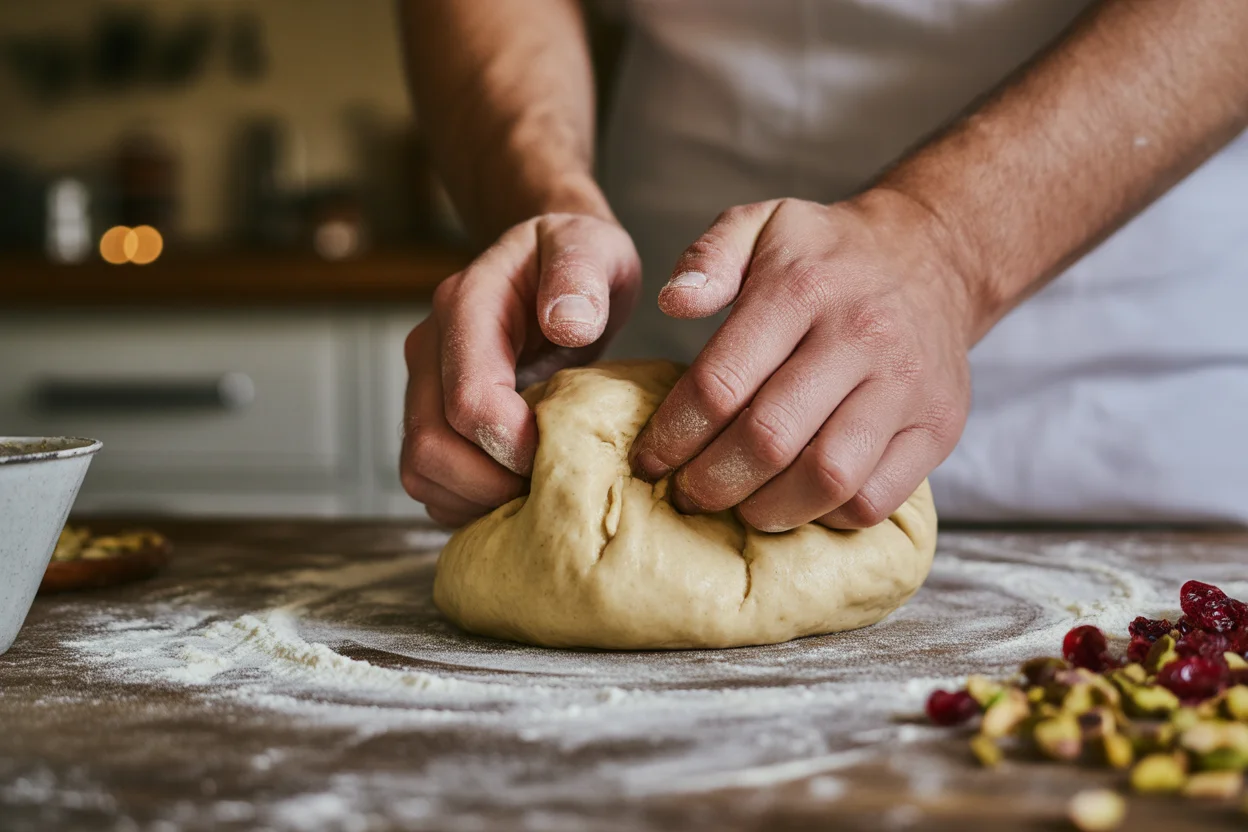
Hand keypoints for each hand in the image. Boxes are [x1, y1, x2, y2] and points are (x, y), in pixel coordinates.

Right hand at [402, 213, 640, 526]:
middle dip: (492, 483)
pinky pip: (431, 482)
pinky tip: (517, 488)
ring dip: (477, 498)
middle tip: (549, 483)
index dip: (513, 444)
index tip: (559, 451)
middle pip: (430, 448)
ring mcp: (422, 387)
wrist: (555, 263)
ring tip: (535, 488)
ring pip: (421, 473)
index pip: (468, 399)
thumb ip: (580, 273)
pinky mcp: (429, 417)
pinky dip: (470, 501)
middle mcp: (428, 348)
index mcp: (464, 306)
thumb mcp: (592, 246)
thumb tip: (567, 324)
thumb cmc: (577, 258)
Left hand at [629, 191, 974, 530]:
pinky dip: (828, 515)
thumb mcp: (761, 224)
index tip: (650, 460)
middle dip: (711, 482)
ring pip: (827, 478)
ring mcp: (906, 386)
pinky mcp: (938, 426)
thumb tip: (672, 302)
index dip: (672, 435)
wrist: (934, 256)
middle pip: (769, 439)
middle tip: (687, 493)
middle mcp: (859, 337)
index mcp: (802, 290)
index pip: (719, 383)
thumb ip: (708, 257)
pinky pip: (877, 498)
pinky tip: (799, 500)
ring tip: (740, 506)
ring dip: (768, 509)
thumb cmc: (827, 254)